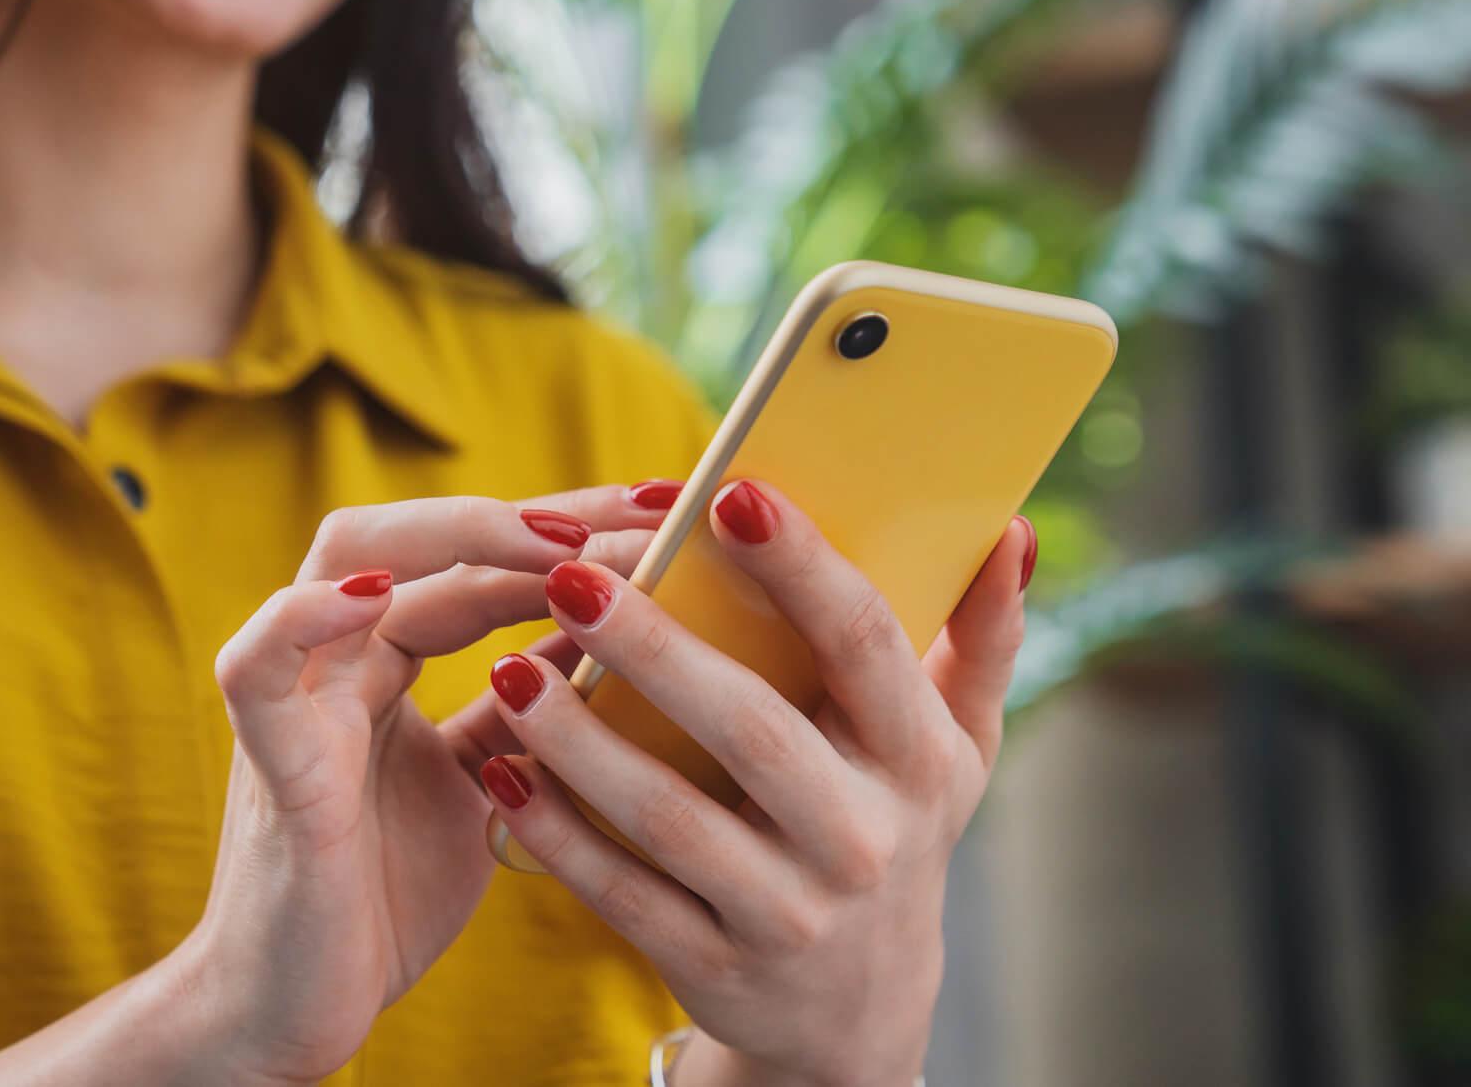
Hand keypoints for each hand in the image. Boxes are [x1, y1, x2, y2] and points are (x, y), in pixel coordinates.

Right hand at [170, 484, 678, 1085]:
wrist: (296, 1013)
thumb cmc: (384, 899)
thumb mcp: (488, 787)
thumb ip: (528, 710)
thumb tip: (618, 636)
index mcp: (387, 662)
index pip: (479, 560)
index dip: (572, 528)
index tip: (671, 511)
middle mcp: (340, 659)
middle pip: (422, 535)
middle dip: (535, 513)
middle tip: (645, 509)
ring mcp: (299, 699)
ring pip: (345, 560)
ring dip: (455, 537)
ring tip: (554, 538)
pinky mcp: (268, 762)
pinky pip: (260, 665)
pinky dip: (306, 618)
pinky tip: (375, 594)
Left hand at [479, 480, 1033, 1086]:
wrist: (860, 1015)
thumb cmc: (895, 828)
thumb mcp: (956, 748)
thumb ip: (981, 638)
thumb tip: (1008, 529)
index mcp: (917, 758)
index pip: (863, 645)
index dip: (802, 568)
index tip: (731, 494)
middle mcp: (861, 837)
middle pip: (752, 729)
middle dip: (657, 648)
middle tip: (571, 573)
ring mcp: (789, 912)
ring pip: (672, 818)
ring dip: (583, 743)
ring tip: (509, 670)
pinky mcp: (717, 966)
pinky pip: (625, 896)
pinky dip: (559, 837)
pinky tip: (501, 773)